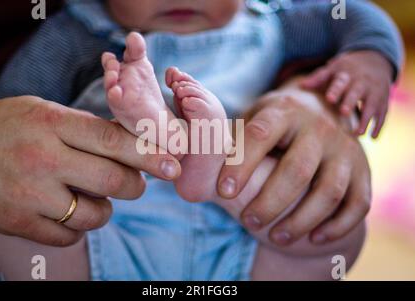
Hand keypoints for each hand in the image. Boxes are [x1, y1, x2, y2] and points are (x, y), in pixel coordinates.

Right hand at [0, 96, 179, 245]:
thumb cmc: (0, 128)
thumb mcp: (41, 112)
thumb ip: (84, 126)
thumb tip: (131, 141)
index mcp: (51, 123)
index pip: (112, 140)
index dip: (148, 154)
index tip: (172, 164)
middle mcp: (43, 158)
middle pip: (113, 181)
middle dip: (135, 185)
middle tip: (136, 182)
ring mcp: (30, 194)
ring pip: (96, 214)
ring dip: (105, 208)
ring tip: (92, 196)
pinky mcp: (18, 223)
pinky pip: (69, 236)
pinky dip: (77, 227)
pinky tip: (67, 211)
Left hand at [217, 80, 370, 245]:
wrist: (324, 110)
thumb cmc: (275, 124)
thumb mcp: (252, 118)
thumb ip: (229, 138)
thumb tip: (192, 169)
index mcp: (283, 111)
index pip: (260, 134)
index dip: (241, 164)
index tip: (223, 192)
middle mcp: (317, 128)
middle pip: (296, 169)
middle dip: (270, 201)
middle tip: (248, 221)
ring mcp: (345, 149)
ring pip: (329, 191)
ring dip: (301, 220)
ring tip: (274, 237)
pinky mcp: (363, 170)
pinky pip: (358, 203)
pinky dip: (338, 225)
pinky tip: (314, 238)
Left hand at [301, 50, 392, 137]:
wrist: (374, 59)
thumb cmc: (346, 70)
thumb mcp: (333, 69)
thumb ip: (318, 78)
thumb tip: (301, 85)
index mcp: (347, 75)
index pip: (340, 82)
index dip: (335, 90)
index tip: (329, 99)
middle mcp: (362, 82)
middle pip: (356, 92)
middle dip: (350, 102)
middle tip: (343, 112)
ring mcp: (374, 91)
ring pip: (371, 105)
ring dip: (365, 119)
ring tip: (357, 134)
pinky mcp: (383, 100)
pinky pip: (382, 114)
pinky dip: (379, 125)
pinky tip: (373, 138)